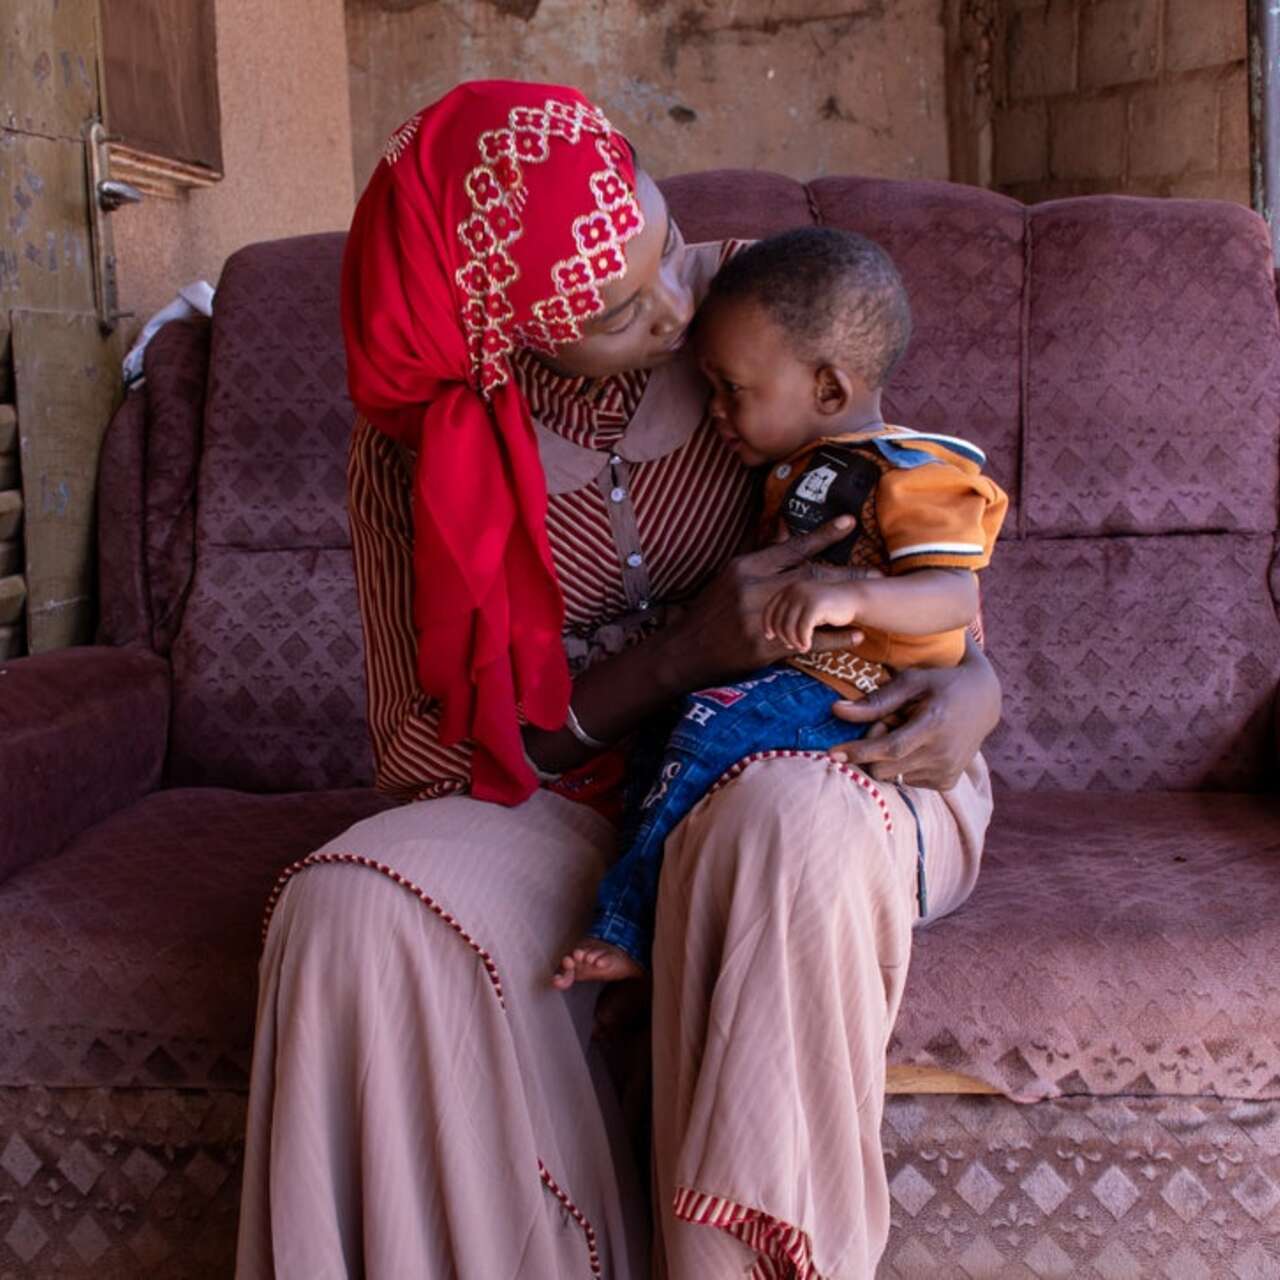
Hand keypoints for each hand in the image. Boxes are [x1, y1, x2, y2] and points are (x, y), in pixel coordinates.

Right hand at [660, 517, 865, 689]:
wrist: (686, 651)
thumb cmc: (711, 611)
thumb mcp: (730, 578)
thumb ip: (762, 558)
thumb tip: (784, 528)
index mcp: (745, 567)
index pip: (791, 547)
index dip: (822, 535)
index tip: (850, 522)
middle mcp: (753, 589)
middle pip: (810, 575)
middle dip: (846, 572)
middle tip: (876, 570)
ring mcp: (760, 619)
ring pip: (812, 606)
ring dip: (844, 604)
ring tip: (871, 601)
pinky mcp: (765, 647)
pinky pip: (809, 640)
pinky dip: (835, 638)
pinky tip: (856, 636)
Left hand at [762, 580, 859, 652]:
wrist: (853, 599)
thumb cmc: (828, 608)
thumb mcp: (805, 609)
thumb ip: (790, 617)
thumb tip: (775, 634)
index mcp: (789, 589)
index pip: (770, 609)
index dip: (768, 624)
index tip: (770, 637)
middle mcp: (794, 590)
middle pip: (778, 620)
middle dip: (783, 636)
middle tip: (792, 646)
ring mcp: (804, 596)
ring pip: (789, 627)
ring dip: (793, 641)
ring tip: (801, 647)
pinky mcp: (815, 605)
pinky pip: (802, 629)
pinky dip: (803, 641)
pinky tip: (806, 647)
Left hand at [827, 638, 1000, 790]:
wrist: (984, 701)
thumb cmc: (941, 684)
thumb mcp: (911, 682)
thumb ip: (876, 700)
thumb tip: (836, 710)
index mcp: (935, 725)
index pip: (890, 748)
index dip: (859, 752)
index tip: (832, 754)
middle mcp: (943, 753)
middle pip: (884, 768)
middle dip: (872, 750)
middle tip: (886, 724)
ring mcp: (947, 771)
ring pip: (893, 777)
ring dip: (888, 758)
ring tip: (905, 733)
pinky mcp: (948, 782)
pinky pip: (907, 781)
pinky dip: (903, 766)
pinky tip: (917, 746)